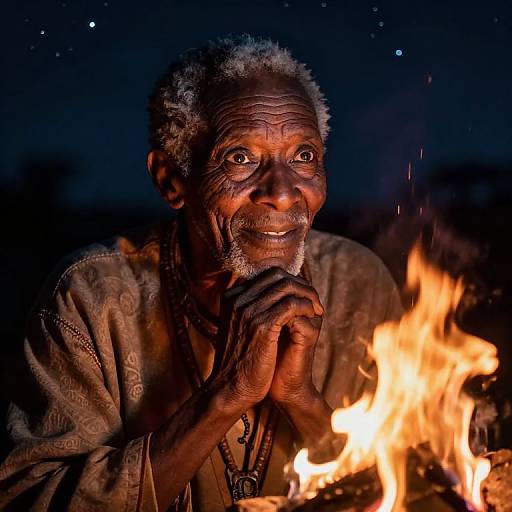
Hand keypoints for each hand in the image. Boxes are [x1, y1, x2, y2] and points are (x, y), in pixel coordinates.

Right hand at [210, 267, 322, 416]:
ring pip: (286, 286)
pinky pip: (291, 305)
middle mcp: (238, 298)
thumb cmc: (239, 360)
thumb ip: (251, 309)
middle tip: (314, 300)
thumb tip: (272, 298)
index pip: (266, 275)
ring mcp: (248, 310)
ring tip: (317, 309)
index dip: (290, 282)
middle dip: (300, 285)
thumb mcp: (240, 328)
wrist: (231, 388)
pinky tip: (313, 317)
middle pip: (277, 276)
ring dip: (307, 295)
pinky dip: (306, 307)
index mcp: (232, 297)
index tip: (303, 295)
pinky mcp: (261, 325)